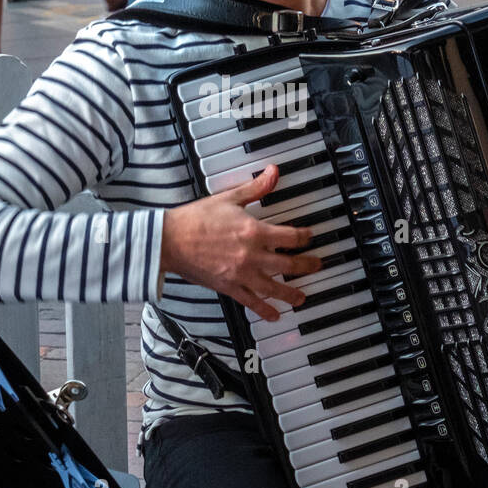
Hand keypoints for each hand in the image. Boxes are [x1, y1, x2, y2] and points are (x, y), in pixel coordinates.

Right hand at [161, 165, 323, 321]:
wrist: (170, 240)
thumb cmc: (196, 219)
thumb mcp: (229, 198)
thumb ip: (255, 188)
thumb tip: (273, 172)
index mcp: (254, 232)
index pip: (290, 237)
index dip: (305, 237)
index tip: (309, 237)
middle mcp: (251, 256)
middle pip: (289, 264)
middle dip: (307, 265)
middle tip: (316, 265)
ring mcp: (241, 274)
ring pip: (274, 288)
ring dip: (291, 293)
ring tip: (302, 297)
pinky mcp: (228, 287)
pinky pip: (251, 302)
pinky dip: (265, 311)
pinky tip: (274, 315)